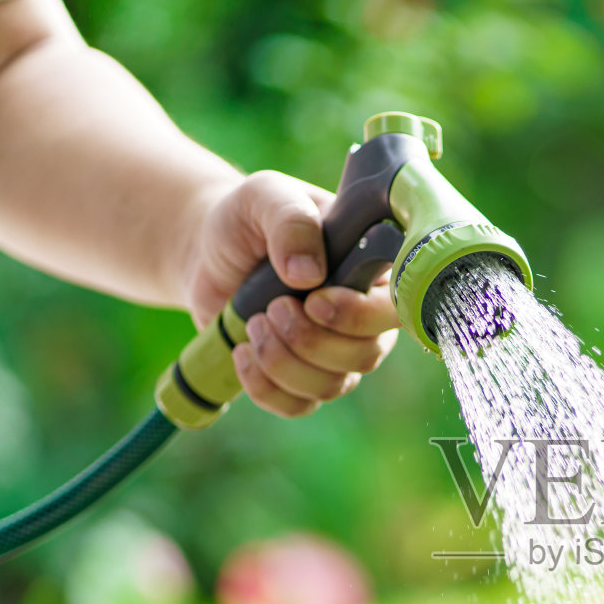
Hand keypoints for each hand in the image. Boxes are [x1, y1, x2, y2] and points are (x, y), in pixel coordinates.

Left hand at [183, 171, 401, 417]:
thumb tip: (307, 273)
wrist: (207, 252)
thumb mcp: (265, 197)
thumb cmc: (247, 219)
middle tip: (273, 307)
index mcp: (371, 270)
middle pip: (366, 354)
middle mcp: (364, 317)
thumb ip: (290, 220)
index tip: (314, 299)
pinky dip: (265, 388)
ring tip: (253, 324)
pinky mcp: (301, 379)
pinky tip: (242, 353)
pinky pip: (299, 406)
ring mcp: (335, 353)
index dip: (360, 315)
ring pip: (332, 385)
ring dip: (284, 362)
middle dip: (311, 339)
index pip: (396, 307)